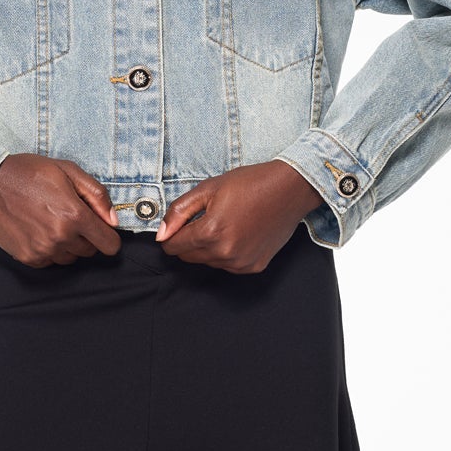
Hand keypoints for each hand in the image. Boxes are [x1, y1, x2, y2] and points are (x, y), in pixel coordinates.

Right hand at [0, 154, 121, 266]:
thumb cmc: (29, 172)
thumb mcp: (69, 171)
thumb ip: (97, 196)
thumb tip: (113, 221)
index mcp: (75, 215)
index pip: (109, 245)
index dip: (109, 236)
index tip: (101, 228)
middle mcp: (60, 237)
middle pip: (90, 252)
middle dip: (86, 237)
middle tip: (70, 217)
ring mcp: (43, 249)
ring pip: (70, 258)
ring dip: (67, 245)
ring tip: (52, 222)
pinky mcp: (28, 257)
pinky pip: (50, 262)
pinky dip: (49, 250)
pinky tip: (38, 230)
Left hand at [154, 161, 325, 272]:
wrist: (290, 189)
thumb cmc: (250, 184)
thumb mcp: (208, 189)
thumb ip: (179, 212)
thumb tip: (160, 235)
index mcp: (210, 233)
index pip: (173, 247)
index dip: (171, 235)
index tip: (180, 224)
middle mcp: (225, 253)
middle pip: (188, 257)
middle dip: (189, 241)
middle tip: (205, 219)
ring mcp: (241, 263)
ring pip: (207, 263)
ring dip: (208, 248)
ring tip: (226, 223)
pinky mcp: (254, 266)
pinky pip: (228, 266)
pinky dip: (227, 253)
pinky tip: (239, 233)